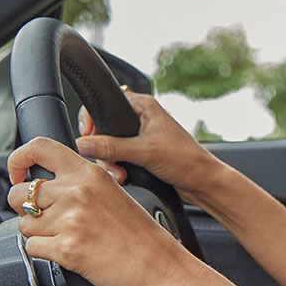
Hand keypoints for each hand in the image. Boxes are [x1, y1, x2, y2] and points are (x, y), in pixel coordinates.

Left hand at [7, 137, 202, 285]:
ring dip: (38, 235)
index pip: (39, 147)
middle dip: (25, 210)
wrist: (164, 271)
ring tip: (68, 240)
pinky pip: (31, 248)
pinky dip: (45, 254)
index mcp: (90, 174)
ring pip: (23, 224)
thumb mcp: (114, 195)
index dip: (18, 160)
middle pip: (19, 193)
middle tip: (47, 221)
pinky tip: (69, 254)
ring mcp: (71, 219)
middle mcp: (77, 191)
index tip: (18, 175)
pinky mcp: (66, 248)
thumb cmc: (144, 239)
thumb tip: (45, 188)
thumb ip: (81, 185)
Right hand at [76, 91, 225, 201]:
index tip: (87, 137)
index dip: (93, 120)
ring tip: (120, 173)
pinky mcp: (142, 152)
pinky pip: (120, 156)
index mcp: (143, 106)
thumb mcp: (143, 152)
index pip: (106, 103)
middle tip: (109, 161)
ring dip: (111, 161)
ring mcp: (141, 135)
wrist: (203, 182)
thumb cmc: (185, 160)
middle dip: (103, 149)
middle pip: (105, 128)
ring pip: (111, 145)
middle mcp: (141, 117)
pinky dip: (118, 166)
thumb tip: (83, 143)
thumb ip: (111, 147)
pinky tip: (124, 176)